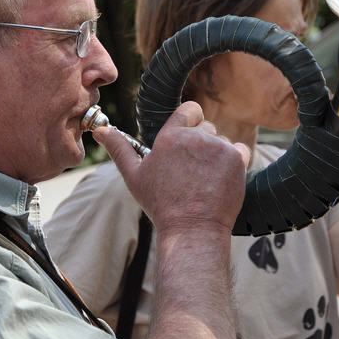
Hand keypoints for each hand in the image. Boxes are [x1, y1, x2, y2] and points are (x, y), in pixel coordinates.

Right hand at [93, 102, 250, 235]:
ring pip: (221, 142)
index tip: (188, 137)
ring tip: (204, 180)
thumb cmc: (160, 204)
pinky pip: (239, 150)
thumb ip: (119, 148)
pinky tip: (219, 180)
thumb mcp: (134, 176)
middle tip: (191, 171)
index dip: (190, 120)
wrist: (192, 229)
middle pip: (206, 127)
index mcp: (171, 136)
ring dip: (216, 155)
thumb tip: (100, 129)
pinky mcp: (237, 159)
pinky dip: (232, 163)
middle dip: (201, 144)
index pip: (190, 109)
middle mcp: (196, 137)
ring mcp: (219, 147)